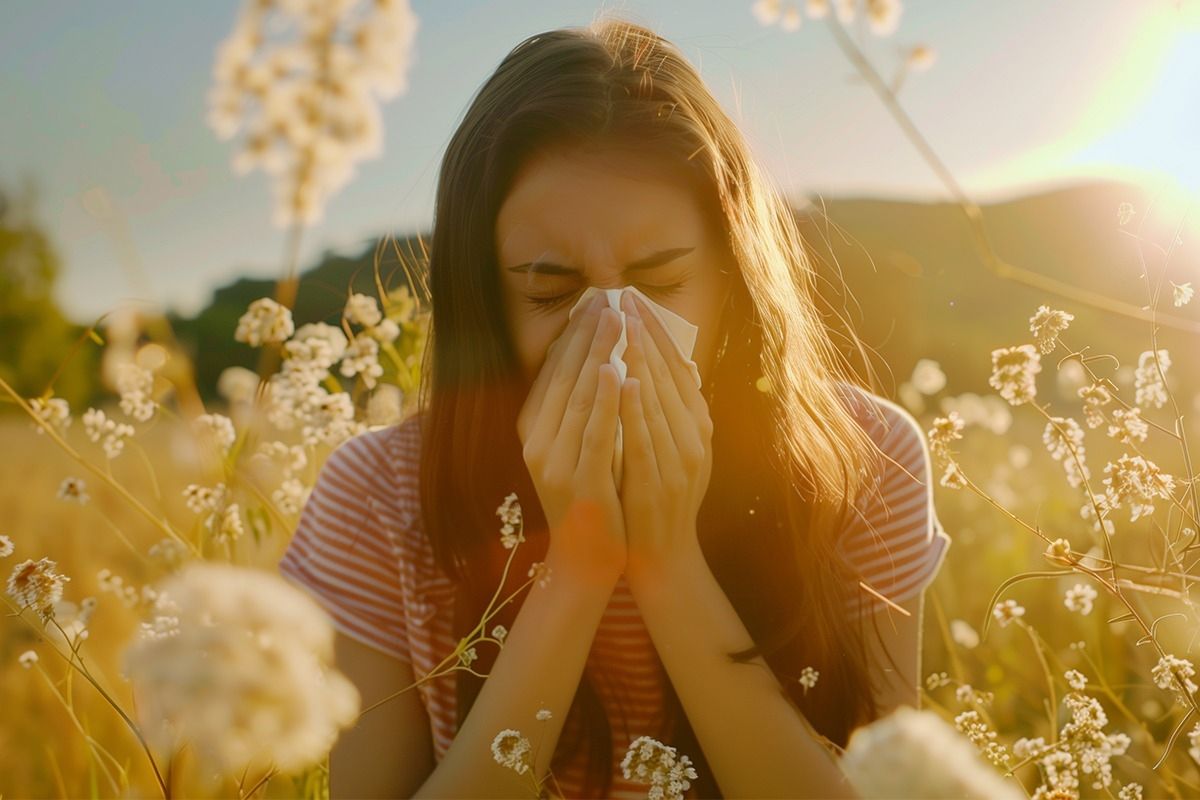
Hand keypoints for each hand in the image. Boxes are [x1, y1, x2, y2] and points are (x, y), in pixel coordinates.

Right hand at [517, 292, 626, 586]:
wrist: (585, 558)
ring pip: (578, 398)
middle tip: (606, 299)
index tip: (593, 303)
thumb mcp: (575, 447)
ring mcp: (556, 464)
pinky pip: (595, 433)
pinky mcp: (581, 482)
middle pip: (563, 378)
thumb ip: (579, 408)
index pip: (552, 372)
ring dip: (597, 355)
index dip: (572, 336)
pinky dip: (606, 401)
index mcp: (533, 430)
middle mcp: (537, 443)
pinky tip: (619, 372)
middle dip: (586, 335)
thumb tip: (596, 357)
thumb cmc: (588, 497)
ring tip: (614, 320)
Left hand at [617, 290, 713, 581]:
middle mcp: (695, 439)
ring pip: (659, 402)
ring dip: (642, 361)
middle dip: (646, 335)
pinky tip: (627, 381)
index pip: (679, 369)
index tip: (637, 300)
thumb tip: (668, 362)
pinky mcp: (658, 483)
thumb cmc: (660, 497)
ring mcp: (679, 462)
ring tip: (625, 325)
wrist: (663, 555)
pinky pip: (646, 439)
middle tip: (625, 298)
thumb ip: (670, 409)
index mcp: (698, 427)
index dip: (658, 333)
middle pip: (670, 378)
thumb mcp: (672, 447)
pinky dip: (637, 410)